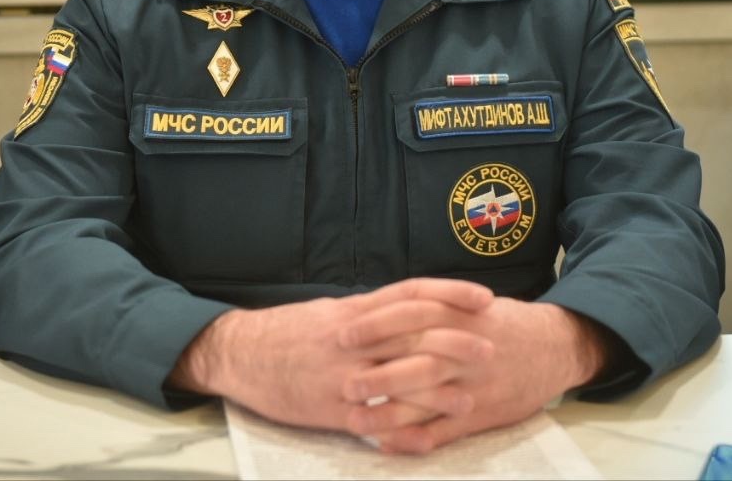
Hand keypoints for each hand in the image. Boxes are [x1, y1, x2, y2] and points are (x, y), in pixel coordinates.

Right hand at [168, 278, 492, 434]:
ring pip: (398, 380)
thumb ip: (372, 311)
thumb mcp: (333, 310)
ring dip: (438, 391)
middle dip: (455, 341)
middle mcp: (353, 338)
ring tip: (470, 398)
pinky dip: (402, 432)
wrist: (241, 354)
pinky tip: (428, 438)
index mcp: (355, 309)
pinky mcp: (331, 410)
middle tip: (490, 347)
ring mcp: (342, 375)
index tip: (484, 298)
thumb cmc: (290, 331)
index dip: (450, 293)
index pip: (412, 294)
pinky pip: (373, 423)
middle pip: (413, 335)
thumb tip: (412, 307)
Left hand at [338, 296, 613, 453]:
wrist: (555, 346)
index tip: (343, 333)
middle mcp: (464, 350)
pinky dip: (417, 439)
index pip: (412, 318)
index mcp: (458, 316)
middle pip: (417, 361)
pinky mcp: (483, 413)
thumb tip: (376, 307)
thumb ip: (430, 308)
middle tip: (343, 382)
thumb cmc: (502, 323)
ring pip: (429, 400)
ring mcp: (474, 385)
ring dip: (390, 414)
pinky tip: (388, 444)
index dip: (376, 326)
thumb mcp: (468, 304)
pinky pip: (446, 430)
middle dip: (378, 374)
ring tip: (355, 422)